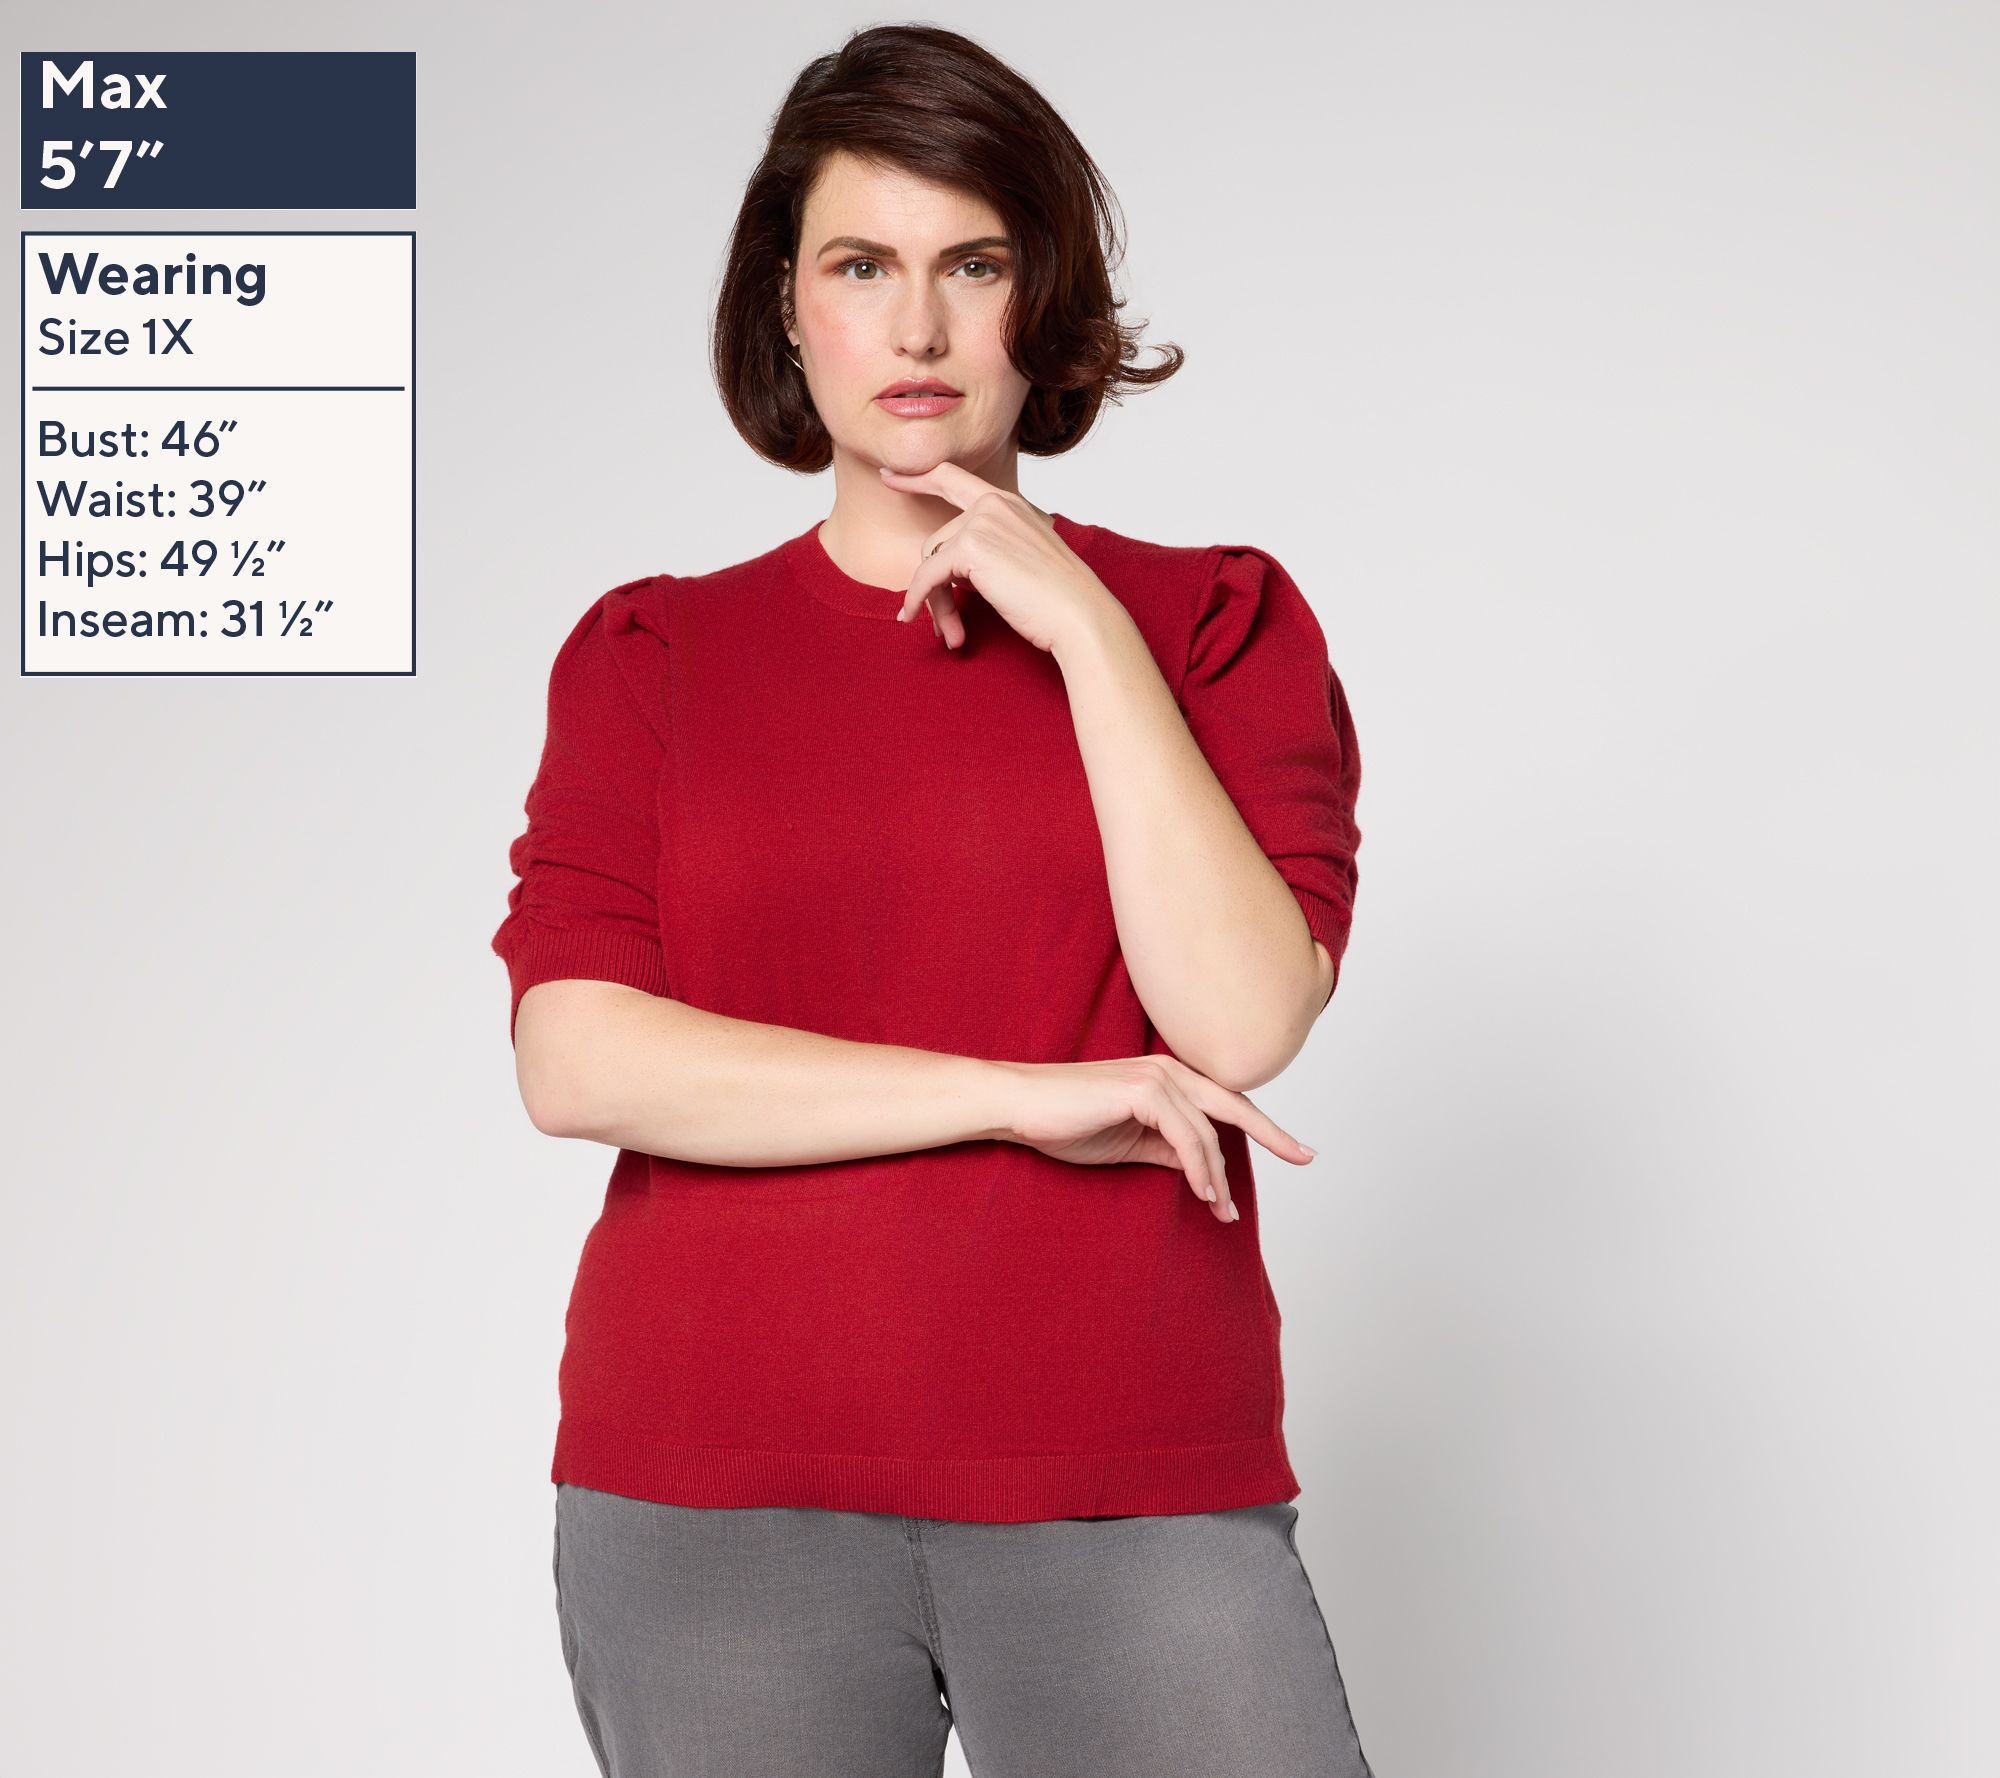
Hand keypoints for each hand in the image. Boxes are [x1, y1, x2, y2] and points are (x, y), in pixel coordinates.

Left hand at [877, 461, 1114, 652]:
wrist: (1079, 615)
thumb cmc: (1056, 599)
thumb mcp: (1020, 562)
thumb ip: (986, 553)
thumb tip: (944, 572)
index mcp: (1009, 503)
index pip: (953, 478)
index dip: (918, 477)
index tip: (889, 475)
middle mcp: (994, 504)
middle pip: (936, 539)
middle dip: (931, 582)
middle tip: (928, 616)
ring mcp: (983, 522)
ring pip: (931, 561)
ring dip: (935, 600)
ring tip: (952, 631)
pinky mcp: (971, 548)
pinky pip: (927, 576)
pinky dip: (918, 599)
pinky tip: (912, 617)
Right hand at [990, 1055, 1316, 1222]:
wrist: (1019, 1106)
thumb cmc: (1066, 1122)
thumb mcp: (1130, 1142)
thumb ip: (1168, 1149)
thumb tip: (1201, 1170)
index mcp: (1168, 1078)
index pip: (1226, 1104)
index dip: (1264, 1128)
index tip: (1299, 1151)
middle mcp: (1169, 1070)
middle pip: (1234, 1107)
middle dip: (1273, 1135)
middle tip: (1306, 1158)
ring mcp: (1157, 1077)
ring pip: (1208, 1132)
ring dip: (1218, 1177)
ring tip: (1221, 1211)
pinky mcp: (1143, 1091)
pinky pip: (1185, 1136)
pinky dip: (1199, 1167)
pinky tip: (1202, 1193)